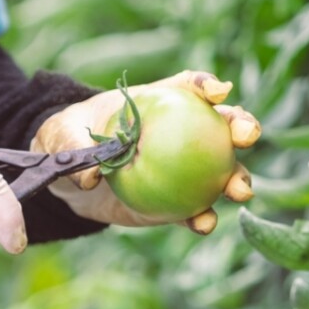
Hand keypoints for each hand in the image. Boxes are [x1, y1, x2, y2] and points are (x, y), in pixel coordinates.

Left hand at [33, 70, 258, 232]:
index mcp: (158, 103)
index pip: (188, 87)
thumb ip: (74, 148)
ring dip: (238, 178)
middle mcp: (181, 133)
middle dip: (243, 125)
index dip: (207, 85)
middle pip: (221, 124)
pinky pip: (195, 210)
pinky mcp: (176, 204)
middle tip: (247, 136)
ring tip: (240, 190)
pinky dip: (202, 217)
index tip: (218, 92)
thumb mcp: (60, 137)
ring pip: (222, 171)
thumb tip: (92, 175)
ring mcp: (184, 170)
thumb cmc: (66, 142)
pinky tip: (203, 223)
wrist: (67, 182)